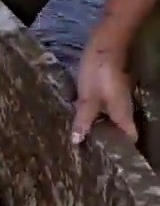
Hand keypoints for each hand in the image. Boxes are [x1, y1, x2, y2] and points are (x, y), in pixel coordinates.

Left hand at [71, 30, 136, 146]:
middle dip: (106, 141)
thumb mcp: (88, 97)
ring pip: (111, 119)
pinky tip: (82, 117)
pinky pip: (105, 107)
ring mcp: (118, 98)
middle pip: (120, 130)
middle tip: (88, 153)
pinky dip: (96, 115)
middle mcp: (125, 109)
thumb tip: (77, 141)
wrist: (105, 43)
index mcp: (123, 114)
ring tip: (82, 139)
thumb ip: (83, 120)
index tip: (107, 163)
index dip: (121, 151)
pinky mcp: (110, 89)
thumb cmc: (98, 72)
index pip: (129, 139)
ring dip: (100, 127)